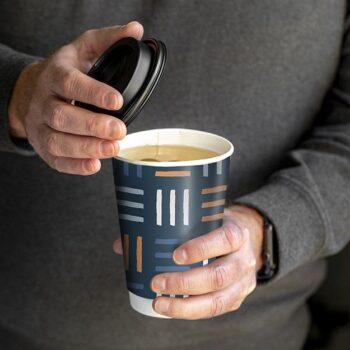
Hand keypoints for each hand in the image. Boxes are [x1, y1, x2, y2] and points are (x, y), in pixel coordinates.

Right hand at [8, 21, 143, 174]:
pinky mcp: (45, 147)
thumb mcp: (84, 50)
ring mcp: (41, 127)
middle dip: (93, 126)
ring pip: (58, 141)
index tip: (118, 101)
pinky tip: (94, 165)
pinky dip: (75, 166)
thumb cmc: (66, 73)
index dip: (93, 93)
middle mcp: (44, 102)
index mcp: (55, 75)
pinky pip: (56, 160)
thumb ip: (109, 40)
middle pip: (63, 117)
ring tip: (113, 148)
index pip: (70, 83)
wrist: (35, 92)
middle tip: (120, 130)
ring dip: (87, 148)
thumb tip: (136, 30)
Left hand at [113, 205, 263, 318]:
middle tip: (157, 282)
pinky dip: (192, 312)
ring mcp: (244, 281)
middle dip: (185, 283)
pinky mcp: (237, 298)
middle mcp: (244, 258)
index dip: (201, 248)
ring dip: (186, 306)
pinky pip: (216, 310)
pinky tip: (172, 309)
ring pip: (219, 300)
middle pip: (220, 275)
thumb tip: (122, 244)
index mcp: (237, 232)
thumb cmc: (217, 227)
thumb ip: (168, 227)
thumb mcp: (203, 218)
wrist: (247, 238)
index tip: (175, 255)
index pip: (225, 239)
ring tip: (159, 303)